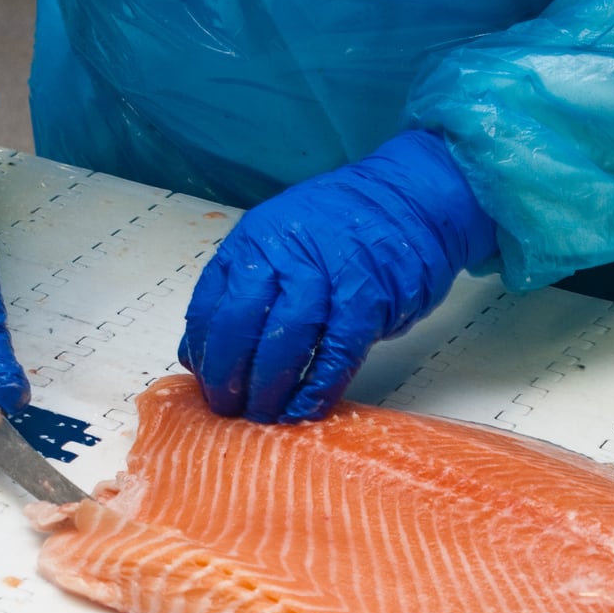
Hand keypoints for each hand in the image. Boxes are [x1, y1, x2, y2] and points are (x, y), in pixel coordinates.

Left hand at [179, 130, 496, 421]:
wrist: (412, 198)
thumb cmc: (344, 227)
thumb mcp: (281, 241)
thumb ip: (242, 290)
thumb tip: (201, 351)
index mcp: (256, 240)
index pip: (212, 304)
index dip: (203, 352)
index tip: (204, 383)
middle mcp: (286, 254)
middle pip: (241, 324)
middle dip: (228, 375)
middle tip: (227, 407)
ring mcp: (329, 275)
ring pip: (285, 340)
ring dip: (270, 386)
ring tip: (263, 414)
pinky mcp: (369, 299)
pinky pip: (336, 352)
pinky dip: (317, 386)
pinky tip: (304, 406)